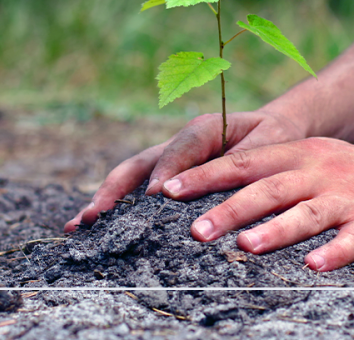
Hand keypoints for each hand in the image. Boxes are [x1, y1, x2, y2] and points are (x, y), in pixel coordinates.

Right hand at [64, 109, 303, 232]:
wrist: (273, 130)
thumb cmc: (274, 137)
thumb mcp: (270, 143)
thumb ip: (246, 159)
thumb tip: (220, 186)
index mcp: (207, 128)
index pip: (182, 147)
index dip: (167, 170)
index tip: (155, 197)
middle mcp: (183, 142)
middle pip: (143, 161)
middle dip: (117, 189)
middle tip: (93, 217)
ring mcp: (173, 158)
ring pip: (134, 174)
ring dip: (108, 198)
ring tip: (80, 225)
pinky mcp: (172, 173)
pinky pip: (142, 186)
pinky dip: (120, 204)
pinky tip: (98, 224)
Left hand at [159, 137, 353, 270]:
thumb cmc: (350, 171)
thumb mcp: (311, 159)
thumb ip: (271, 172)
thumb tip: (221, 192)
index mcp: (298, 154)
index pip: (244, 162)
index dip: (206, 175)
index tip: (169, 191)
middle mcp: (318, 171)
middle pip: (269, 188)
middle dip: (230, 208)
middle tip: (195, 230)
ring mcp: (348, 195)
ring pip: (307, 212)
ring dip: (276, 230)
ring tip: (245, 247)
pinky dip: (334, 252)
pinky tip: (314, 267)